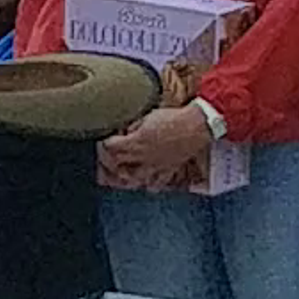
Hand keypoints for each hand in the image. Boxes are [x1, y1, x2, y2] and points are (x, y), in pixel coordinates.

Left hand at [97, 97, 221, 195]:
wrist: (196, 126)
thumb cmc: (173, 118)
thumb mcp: (147, 115)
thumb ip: (133, 126)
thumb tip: (123, 132)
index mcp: (137, 142)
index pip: (111, 148)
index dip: (103, 144)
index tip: (102, 140)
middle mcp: (144, 158)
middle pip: (118, 166)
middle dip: (107, 162)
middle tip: (105, 157)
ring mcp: (155, 167)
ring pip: (133, 180)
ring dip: (123, 177)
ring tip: (118, 172)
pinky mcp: (167, 170)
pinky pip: (154, 183)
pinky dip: (146, 183)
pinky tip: (143, 179)